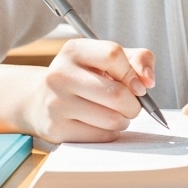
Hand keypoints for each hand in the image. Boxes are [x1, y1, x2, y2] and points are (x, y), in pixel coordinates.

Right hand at [22, 38, 154, 143]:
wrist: (39, 100)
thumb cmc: (84, 77)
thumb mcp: (106, 59)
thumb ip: (137, 60)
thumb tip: (148, 81)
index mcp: (74, 51)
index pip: (113, 55)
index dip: (133, 73)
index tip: (139, 86)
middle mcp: (60, 75)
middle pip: (117, 94)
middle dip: (134, 104)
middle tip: (131, 105)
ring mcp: (56, 103)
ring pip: (112, 119)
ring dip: (124, 120)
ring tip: (116, 115)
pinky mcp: (56, 129)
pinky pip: (101, 136)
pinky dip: (110, 133)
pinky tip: (102, 125)